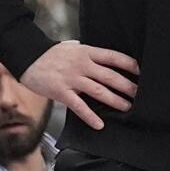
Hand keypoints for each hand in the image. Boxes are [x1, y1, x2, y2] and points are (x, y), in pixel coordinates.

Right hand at [20, 41, 138, 130]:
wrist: (28, 58)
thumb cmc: (51, 53)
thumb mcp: (72, 46)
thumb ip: (87, 52)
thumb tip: (101, 56)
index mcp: (87, 52)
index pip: (113, 57)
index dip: (129, 64)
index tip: (141, 72)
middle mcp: (82, 65)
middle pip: (110, 76)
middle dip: (127, 86)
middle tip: (140, 94)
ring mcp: (72, 79)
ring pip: (99, 91)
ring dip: (115, 100)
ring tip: (127, 107)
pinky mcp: (62, 92)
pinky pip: (79, 106)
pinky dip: (90, 116)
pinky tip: (99, 124)